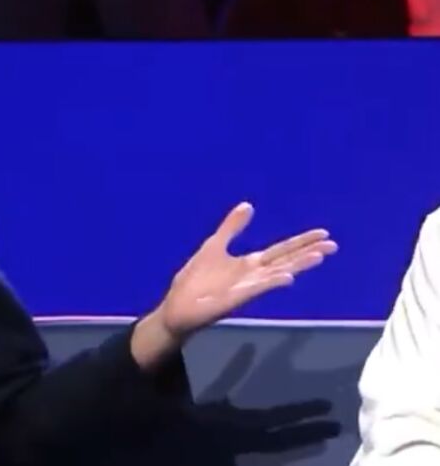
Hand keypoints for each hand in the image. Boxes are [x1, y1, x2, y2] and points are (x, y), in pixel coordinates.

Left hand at [160, 202, 336, 338]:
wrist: (177, 305)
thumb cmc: (196, 279)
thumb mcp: (214, 245)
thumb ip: (231, 227)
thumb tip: (248, 205)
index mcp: (250, 264)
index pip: (281, 250)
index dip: (301, 242)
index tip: (323, 233)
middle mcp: (254, 276)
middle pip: (286, 261)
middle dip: (308, 252)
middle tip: (333, 244)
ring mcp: (247, 288)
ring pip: (278, 274)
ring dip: (298, 266)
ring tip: (318, 256)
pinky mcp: (235, 299)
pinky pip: (257, 289)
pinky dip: (272, 282)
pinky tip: (288, 277)